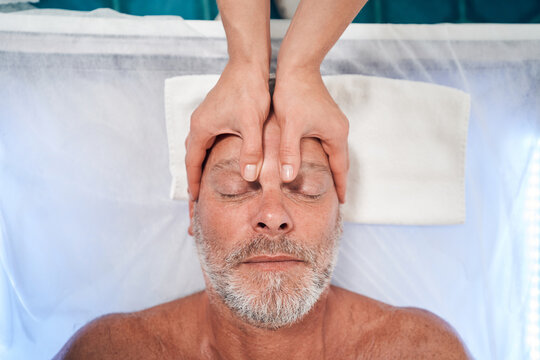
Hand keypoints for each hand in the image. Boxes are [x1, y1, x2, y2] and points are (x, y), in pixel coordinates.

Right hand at [185, 61, 270, 199]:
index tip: (195, 200)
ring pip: (197, 148)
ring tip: (204, 182)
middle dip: (194, 178)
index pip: (192, 162)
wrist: (249, 65)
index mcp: (201, 128)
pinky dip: (206, 154)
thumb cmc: (249, 91)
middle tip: (197, 198)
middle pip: (191, 157)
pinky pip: (205, 139)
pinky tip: (216, 160)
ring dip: (199, 165)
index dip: (194, 182)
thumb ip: (250, 150)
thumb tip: (248, 176)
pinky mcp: (214, 113)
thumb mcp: (252, 124)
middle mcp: (198, 123)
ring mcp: (205, 117)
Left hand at [273, 69, 348, 202]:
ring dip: (331, 167)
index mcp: (335, 134)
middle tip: (335, 198)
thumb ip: (289, 152)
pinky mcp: (324, 116)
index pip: (341, 167)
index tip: (342, 203)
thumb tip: (288, 178)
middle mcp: (339, 128)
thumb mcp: (290, 126)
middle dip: (338, 179)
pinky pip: (327, 142)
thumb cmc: (294, 94)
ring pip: (333, 151)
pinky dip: (324, 155)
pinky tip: (313, 161)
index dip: (340, 186)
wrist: (297, 65)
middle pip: (340, 161)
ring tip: (324, 183)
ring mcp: (333, 122)